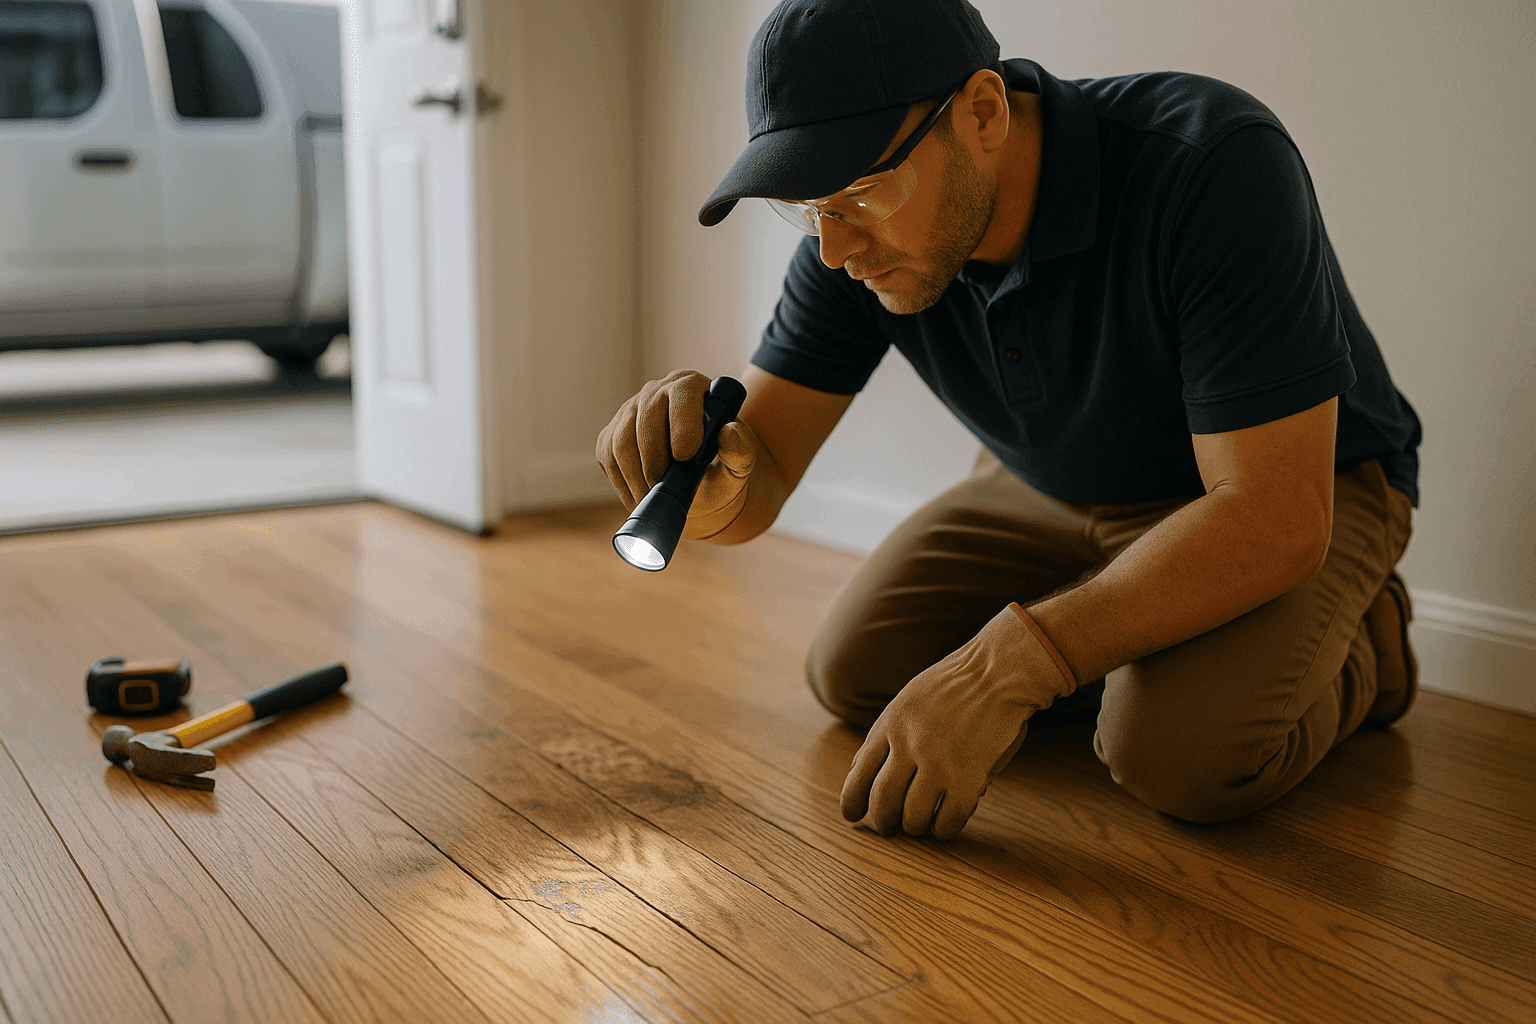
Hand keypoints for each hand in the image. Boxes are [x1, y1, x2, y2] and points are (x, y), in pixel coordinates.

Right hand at [596, 369, 757, 537]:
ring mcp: (630, 411)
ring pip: (622, 441)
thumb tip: (729, 431)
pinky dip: (623, 482)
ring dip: (636, 476)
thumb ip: (741, 449)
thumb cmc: (722, 468)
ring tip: (653, 496)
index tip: (686, 457)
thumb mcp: (740, 463)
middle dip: (654, 458)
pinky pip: (608, 457)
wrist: (701, 485)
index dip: (682, 422)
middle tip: (664, 486)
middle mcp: (657, 391)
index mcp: (692, 388)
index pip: (683, 392)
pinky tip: (640, 494)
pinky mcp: (612, 434)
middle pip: (645, 417)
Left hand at [840, 604, 1074, 838]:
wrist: (998, 672)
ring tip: (921, 825)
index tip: (852, 815)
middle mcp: (909, 745)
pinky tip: (946, 825)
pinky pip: (949, 820)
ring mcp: (939, 763)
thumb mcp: (906, 702)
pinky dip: (944, 830)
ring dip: (916, 828)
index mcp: (889, 725)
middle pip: (883, 801)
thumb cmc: (954, 686)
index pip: (858, 775)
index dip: (851, 802)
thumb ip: (883, 735)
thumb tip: (858, 770)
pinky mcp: (969, 778)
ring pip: (914, 817)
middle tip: (890, 828)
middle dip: (884, 822)